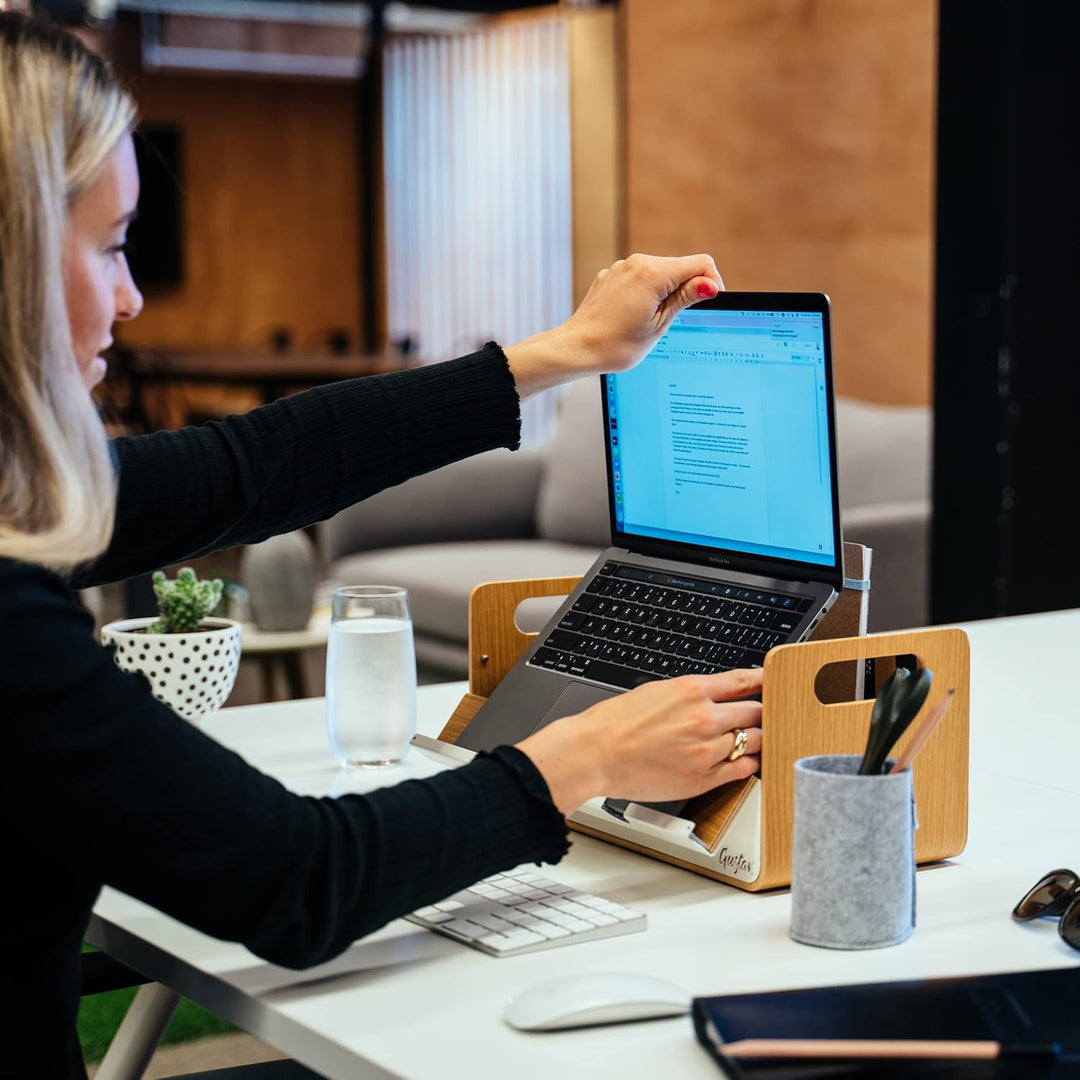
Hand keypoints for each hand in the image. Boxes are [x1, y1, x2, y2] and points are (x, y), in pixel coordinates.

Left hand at [504, 253, 723, 397]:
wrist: (576, 349)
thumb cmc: (615, 345)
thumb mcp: (659, 324)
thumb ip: (686, 298)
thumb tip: (710, 284)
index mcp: (653, 273)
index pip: (701, 264)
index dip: (711, 283)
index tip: (709, 304)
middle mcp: (637, 263)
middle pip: (680, 267)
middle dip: (686, 290)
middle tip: (673, 321)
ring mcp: (622, 268)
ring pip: (660, 273)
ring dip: (665, 293)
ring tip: (649, 322)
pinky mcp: (611, 276)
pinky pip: (639, 279)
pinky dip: (645, 294)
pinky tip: (633, 317)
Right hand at [518, 668, 761, 815]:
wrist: (595, 753)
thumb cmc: (616, 723)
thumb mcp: (657, 691)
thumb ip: (691, 694)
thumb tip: (715, 694)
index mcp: (693, 691)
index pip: (744, 682)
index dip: (763, 682)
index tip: (772, 683)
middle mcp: (705, 718)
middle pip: (756, 712)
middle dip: (760, 714)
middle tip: (762, 716)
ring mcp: (707, 750)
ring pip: (754, 742)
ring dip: (756, 740)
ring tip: (752, 739)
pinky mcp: (703, 779)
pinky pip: (742, 770)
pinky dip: (748, 764)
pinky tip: (744, 761)